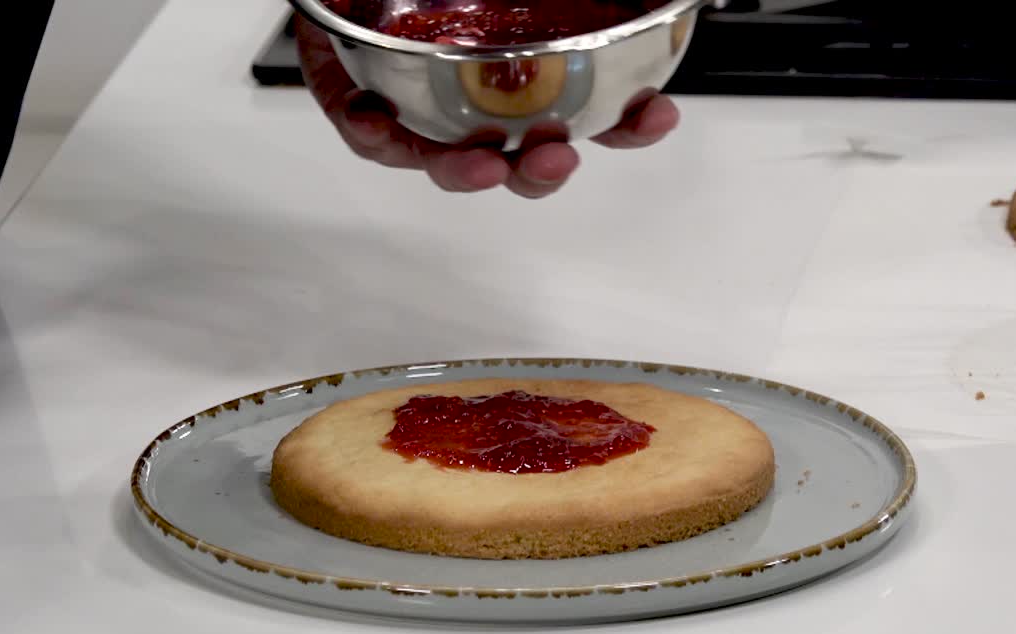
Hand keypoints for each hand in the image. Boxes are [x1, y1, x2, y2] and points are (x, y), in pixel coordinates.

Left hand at [295, 14, 679, 198]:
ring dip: (467, 172)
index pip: (589, 114)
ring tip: (483, 165)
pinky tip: (372, 116)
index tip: (655, 114)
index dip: (627, 124)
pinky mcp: (360, 112)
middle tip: (559, 158)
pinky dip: (372, 131)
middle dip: (542, 170)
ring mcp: (421, 113)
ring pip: (446, 164)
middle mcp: (478, 104)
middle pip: (519, 160)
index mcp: (523, 78)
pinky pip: (367, 134)